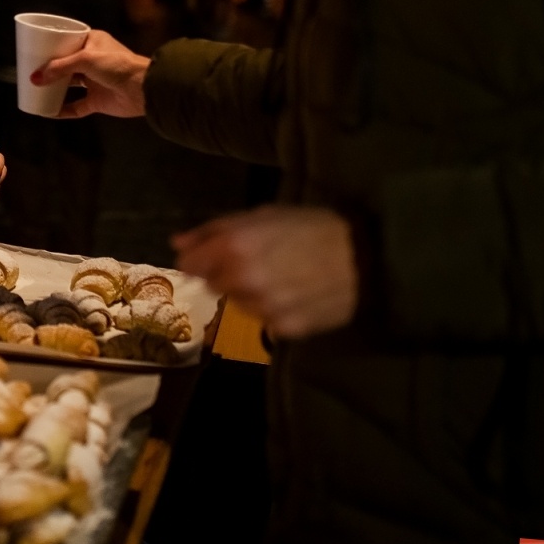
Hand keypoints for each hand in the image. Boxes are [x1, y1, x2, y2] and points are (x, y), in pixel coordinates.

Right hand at [32, 30, 150, 118]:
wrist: (143, 88)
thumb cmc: (118, 65)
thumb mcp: (85, 59)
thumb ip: (59, 68)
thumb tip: (35, 78)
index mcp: (93, 42)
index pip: (68, 41)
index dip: (52, 45)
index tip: (34, 49)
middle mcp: (93, 61)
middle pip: (66, 64)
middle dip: (50, 69)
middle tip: (31, 72)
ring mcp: (95, 81)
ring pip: (70, 85)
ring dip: (55, 88)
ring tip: (36, 90)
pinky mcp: (97, 101)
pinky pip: (76, 106)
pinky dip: (63, 110)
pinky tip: (49, 111)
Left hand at [172, 206, 356, 339]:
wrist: (366, 256)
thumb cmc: (311, 226)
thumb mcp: (260, 215)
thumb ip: (212, 230)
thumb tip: (176, 244)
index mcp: (233, 246)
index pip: (190, 264)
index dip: (200, 258)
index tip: (214, 255)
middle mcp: (242, 280)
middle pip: (214, 285)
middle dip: (227, 273)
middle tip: (260, 261)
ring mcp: (263, 308)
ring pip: (239, 303)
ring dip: (250, 292)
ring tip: (283, 276)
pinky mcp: (284, 328)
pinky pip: (266, 321)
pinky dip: (275, 310)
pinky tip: (297, 294)